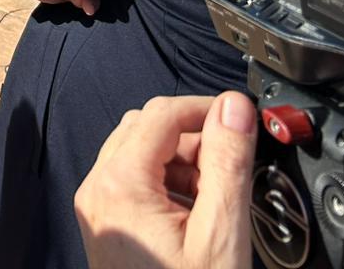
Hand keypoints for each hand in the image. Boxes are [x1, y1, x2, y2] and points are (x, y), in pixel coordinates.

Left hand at [75, 92, 255, 268]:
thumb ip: (228, 164)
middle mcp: (99, 189)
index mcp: (120, 184)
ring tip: (221, 196)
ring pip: (141, 153)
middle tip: (235, 163)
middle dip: (196, 137)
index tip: (244, 118)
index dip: (208, 109)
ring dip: (184, 161)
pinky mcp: (107, 226)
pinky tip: (200, 214)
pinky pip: (136, 182)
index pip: (163, 114)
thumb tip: (235, 109)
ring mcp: (99, 208)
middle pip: (148, 129)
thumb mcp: (220, 234)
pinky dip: (170, 184)